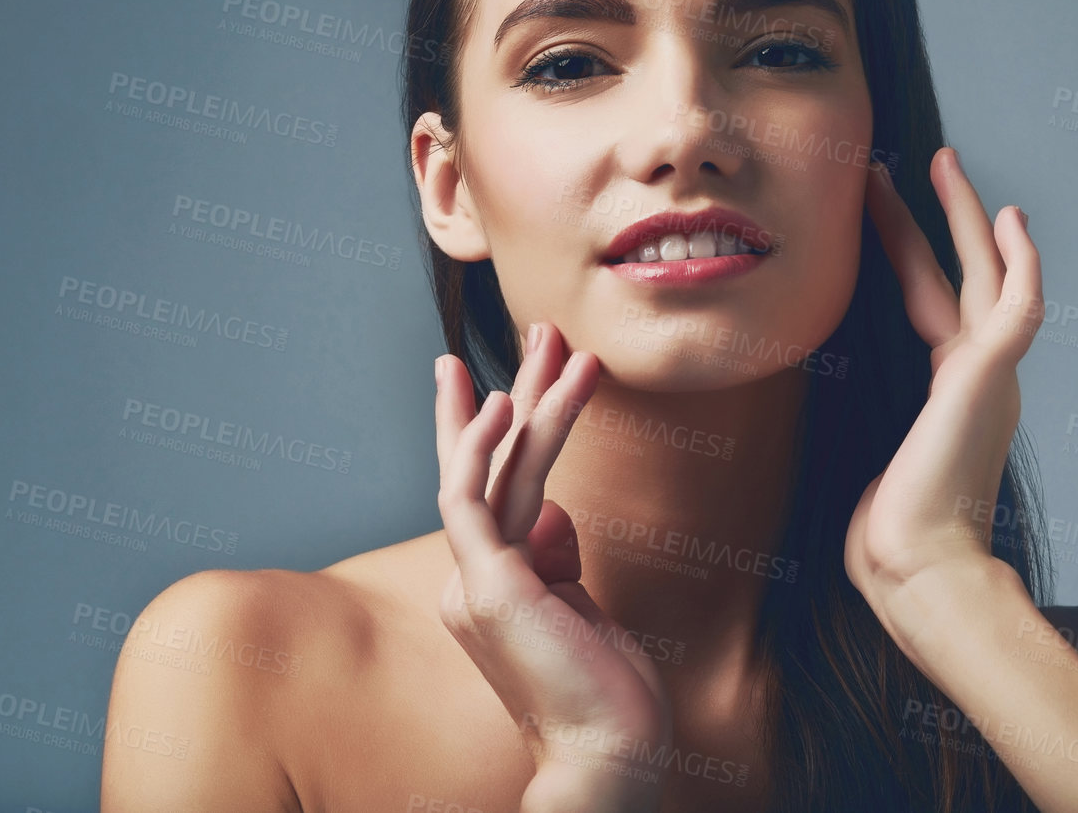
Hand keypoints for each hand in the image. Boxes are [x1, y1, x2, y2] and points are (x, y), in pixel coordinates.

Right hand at [435, 323, 671, 812]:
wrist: (610, 749)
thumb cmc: (604, 686)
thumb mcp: (578, 603)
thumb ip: (554, 555)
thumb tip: (552, 510)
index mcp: (485, 584)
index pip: (484, 489)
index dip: (488, 427)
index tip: (504, 377)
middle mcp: (467, 579)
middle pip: (484, 464)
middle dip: (511, 390)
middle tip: (540, 328)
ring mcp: (472, 581)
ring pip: (493, 469)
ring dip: (529, 399)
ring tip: (561, 344)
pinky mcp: (489, 584)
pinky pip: (475, 499)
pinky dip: (486, 444)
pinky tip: (511, 401)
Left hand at [845, 148, 1043, 605]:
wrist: (915, 567)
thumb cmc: (884, 536)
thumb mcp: (857, 458)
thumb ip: (853, 423)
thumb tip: (805, 411)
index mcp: (947, 395)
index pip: (926, 303)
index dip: (906, 252)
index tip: (879, 209)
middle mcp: (978, 378)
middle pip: (961, 275)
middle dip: (940, 216)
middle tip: (922, 162)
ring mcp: (989, 375)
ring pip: (987, 274)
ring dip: (968, 217)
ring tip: (944, 162)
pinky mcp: (992, 374)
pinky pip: (1020, 304)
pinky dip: (1022, 261)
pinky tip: (1008, 219)